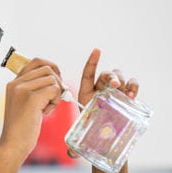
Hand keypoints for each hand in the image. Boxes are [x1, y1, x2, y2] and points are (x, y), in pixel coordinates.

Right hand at [0, 58, 63, 164]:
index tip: (55, 81)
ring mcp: (22, 89)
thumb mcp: (24, 103)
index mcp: (13, 83)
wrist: (12, 144)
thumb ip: (34, 89)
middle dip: (56, 81)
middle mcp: (16, 83)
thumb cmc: (21, 127)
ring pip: (52, 79)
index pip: (36, 62)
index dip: (51, 67)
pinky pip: (54, 89)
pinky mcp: (31, 98)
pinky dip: (55, 101)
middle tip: (53, 97)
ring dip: (56, 93)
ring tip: (47, 107)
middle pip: (47, 68)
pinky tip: (46, 112)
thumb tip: (56, 79)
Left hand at [69, 48, 138, 172]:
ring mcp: (114, 94)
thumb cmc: (90, 136)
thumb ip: (75, 144)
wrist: (105, 143)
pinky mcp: (125, 98)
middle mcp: (100, 91)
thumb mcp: (80, 137)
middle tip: (115, 85)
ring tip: (124, 91)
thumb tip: (70, 152)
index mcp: (86, 94)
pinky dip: (134, 86)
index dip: (92, 62)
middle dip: (112, 76)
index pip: (88, 74)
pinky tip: (132, 94)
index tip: (96, 50)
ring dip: (123, 80)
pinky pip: (131, 86)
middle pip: (106, 75)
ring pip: (119, 77)